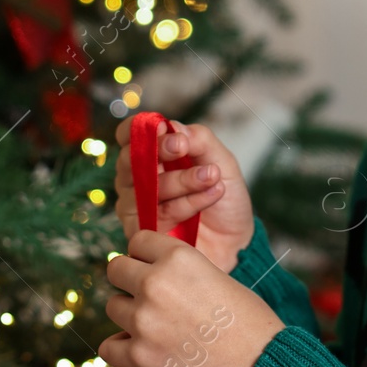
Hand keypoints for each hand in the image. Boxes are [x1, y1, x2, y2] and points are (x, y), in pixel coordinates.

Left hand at [99, 229, 285, 366]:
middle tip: (149, 297)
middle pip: (116, 269)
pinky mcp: (139, 356)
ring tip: (155, 327)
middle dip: (129, 281)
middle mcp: (155, 283)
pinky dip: (122, 349)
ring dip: (129, 315)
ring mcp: (143, 320)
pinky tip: (141, 349)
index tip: (152, 267)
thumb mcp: (217, 277)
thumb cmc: (250, 323)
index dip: (146, 255)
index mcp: (178, 257)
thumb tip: (152, 272)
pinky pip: (108, 346)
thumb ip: (181, 272)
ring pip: (112, 306)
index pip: (138, 241)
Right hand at [113, 115, 255, 273]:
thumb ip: (200, 140)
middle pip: (131, 159)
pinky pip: (159, 212)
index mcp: (151, 156)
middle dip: (159, 150)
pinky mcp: (142, 233)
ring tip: (213, 176)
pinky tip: (212, 196)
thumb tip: (174, 126)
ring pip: (147, 187)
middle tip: (183, 147)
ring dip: (183, 179)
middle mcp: (136, 179)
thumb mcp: (220, 161)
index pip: (129, 135)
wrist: (237, 240)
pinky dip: (188, 203)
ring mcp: (135, 207)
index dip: (139, 129)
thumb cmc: (223, 198)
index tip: (163, 127)